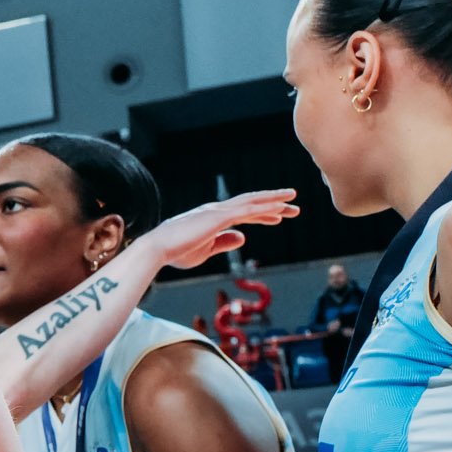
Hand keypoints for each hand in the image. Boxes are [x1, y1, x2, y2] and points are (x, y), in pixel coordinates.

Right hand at [137, 190, 299, 273]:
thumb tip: (243, 237)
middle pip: (250, 203)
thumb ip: (224, 243)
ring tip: (293, 198)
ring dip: (274, 200)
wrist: (158, 249)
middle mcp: (215, 210)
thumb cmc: (175, 252)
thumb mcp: (205, 251)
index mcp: (210, 218)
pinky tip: (281, 209)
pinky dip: (266, 208)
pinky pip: (248, 210)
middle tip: (293, 205)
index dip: (261, 214)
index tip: (278, 217)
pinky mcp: (220, 217)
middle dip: (273, 203)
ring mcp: (218, 211)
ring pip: (252, 202)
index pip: (241, 213)